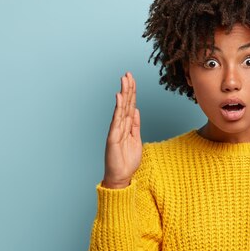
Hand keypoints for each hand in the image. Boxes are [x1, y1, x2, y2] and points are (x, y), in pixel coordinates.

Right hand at [103, 71, 141, 187]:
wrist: (121, 177)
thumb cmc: (127, 160)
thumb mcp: (136, 139)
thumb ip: (135, 124)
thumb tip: (136, 110)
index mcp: (127, 125)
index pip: (130, 105)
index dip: (132, 92)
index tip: (132, 79)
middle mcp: (120, 125)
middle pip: (125, 103)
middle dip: (127, 88)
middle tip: (128, 73)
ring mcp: (116, 130)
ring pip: (121, 108)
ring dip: (123, 93)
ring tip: (124, 79)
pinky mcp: (113, 137)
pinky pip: (117, 120)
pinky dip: (118, 108)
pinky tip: (119, 97)